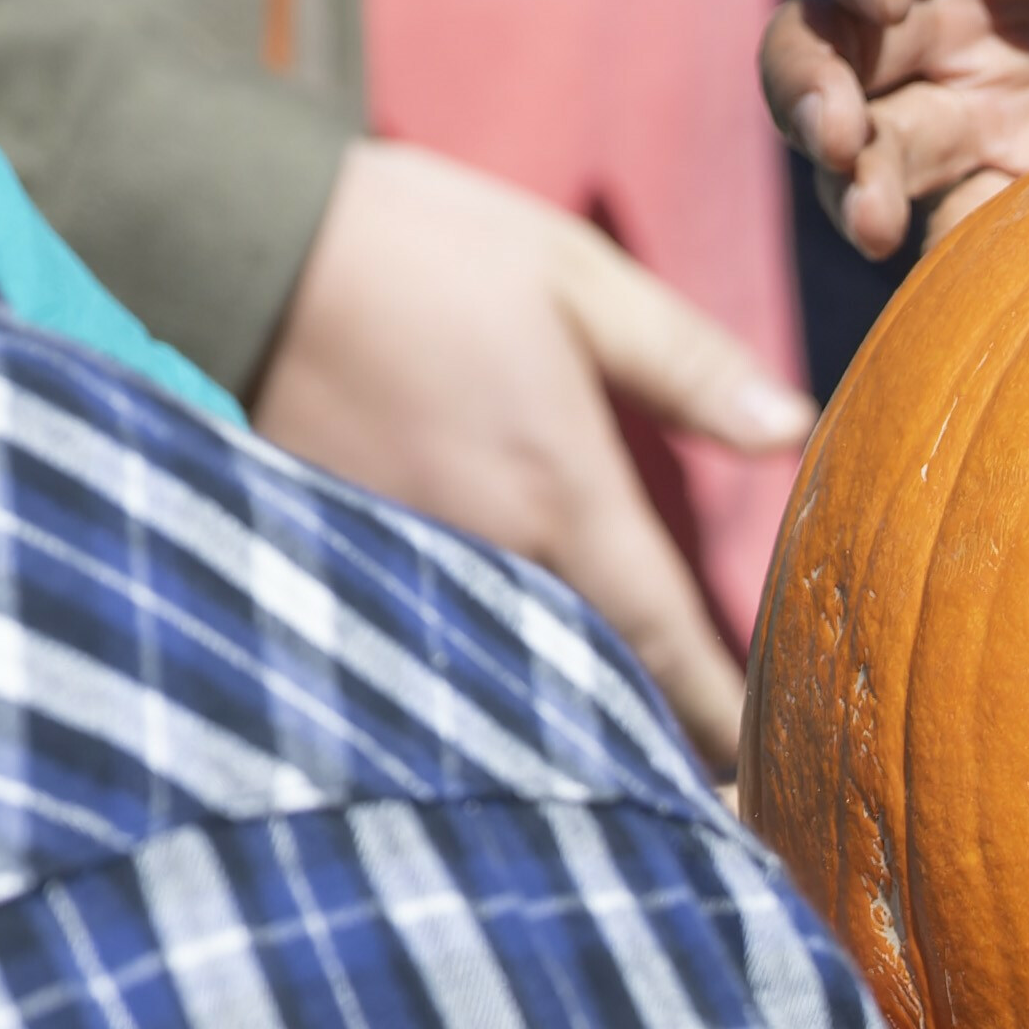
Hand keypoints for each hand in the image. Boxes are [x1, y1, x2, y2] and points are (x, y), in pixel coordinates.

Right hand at [251, 135, 808, 766]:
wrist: (236, 242)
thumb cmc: (420, 250)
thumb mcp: (580, 282)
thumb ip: (688, 366)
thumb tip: (793, 428)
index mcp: (558, 493)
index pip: (662, 640)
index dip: (715, 715)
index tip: (763, 774)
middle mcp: (484, 555)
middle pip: (586, 684)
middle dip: (645, 738)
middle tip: (711, 787)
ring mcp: (403, 570)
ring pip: (506, 676)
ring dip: (562, 717)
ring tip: (621, 763)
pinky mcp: (338, 562)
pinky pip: (428, 645)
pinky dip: (477, 678)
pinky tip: (507, 690)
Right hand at [764, 0, 1028, 263]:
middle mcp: (950, 4)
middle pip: (824, 39)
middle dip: (806, 85)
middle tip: (837, 134)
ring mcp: (980, 102)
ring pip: (865, 143)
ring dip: (846, 182)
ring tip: (874, 222)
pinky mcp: (1026, 183)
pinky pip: (956, 222)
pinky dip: (936, 252)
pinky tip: (947, 274)